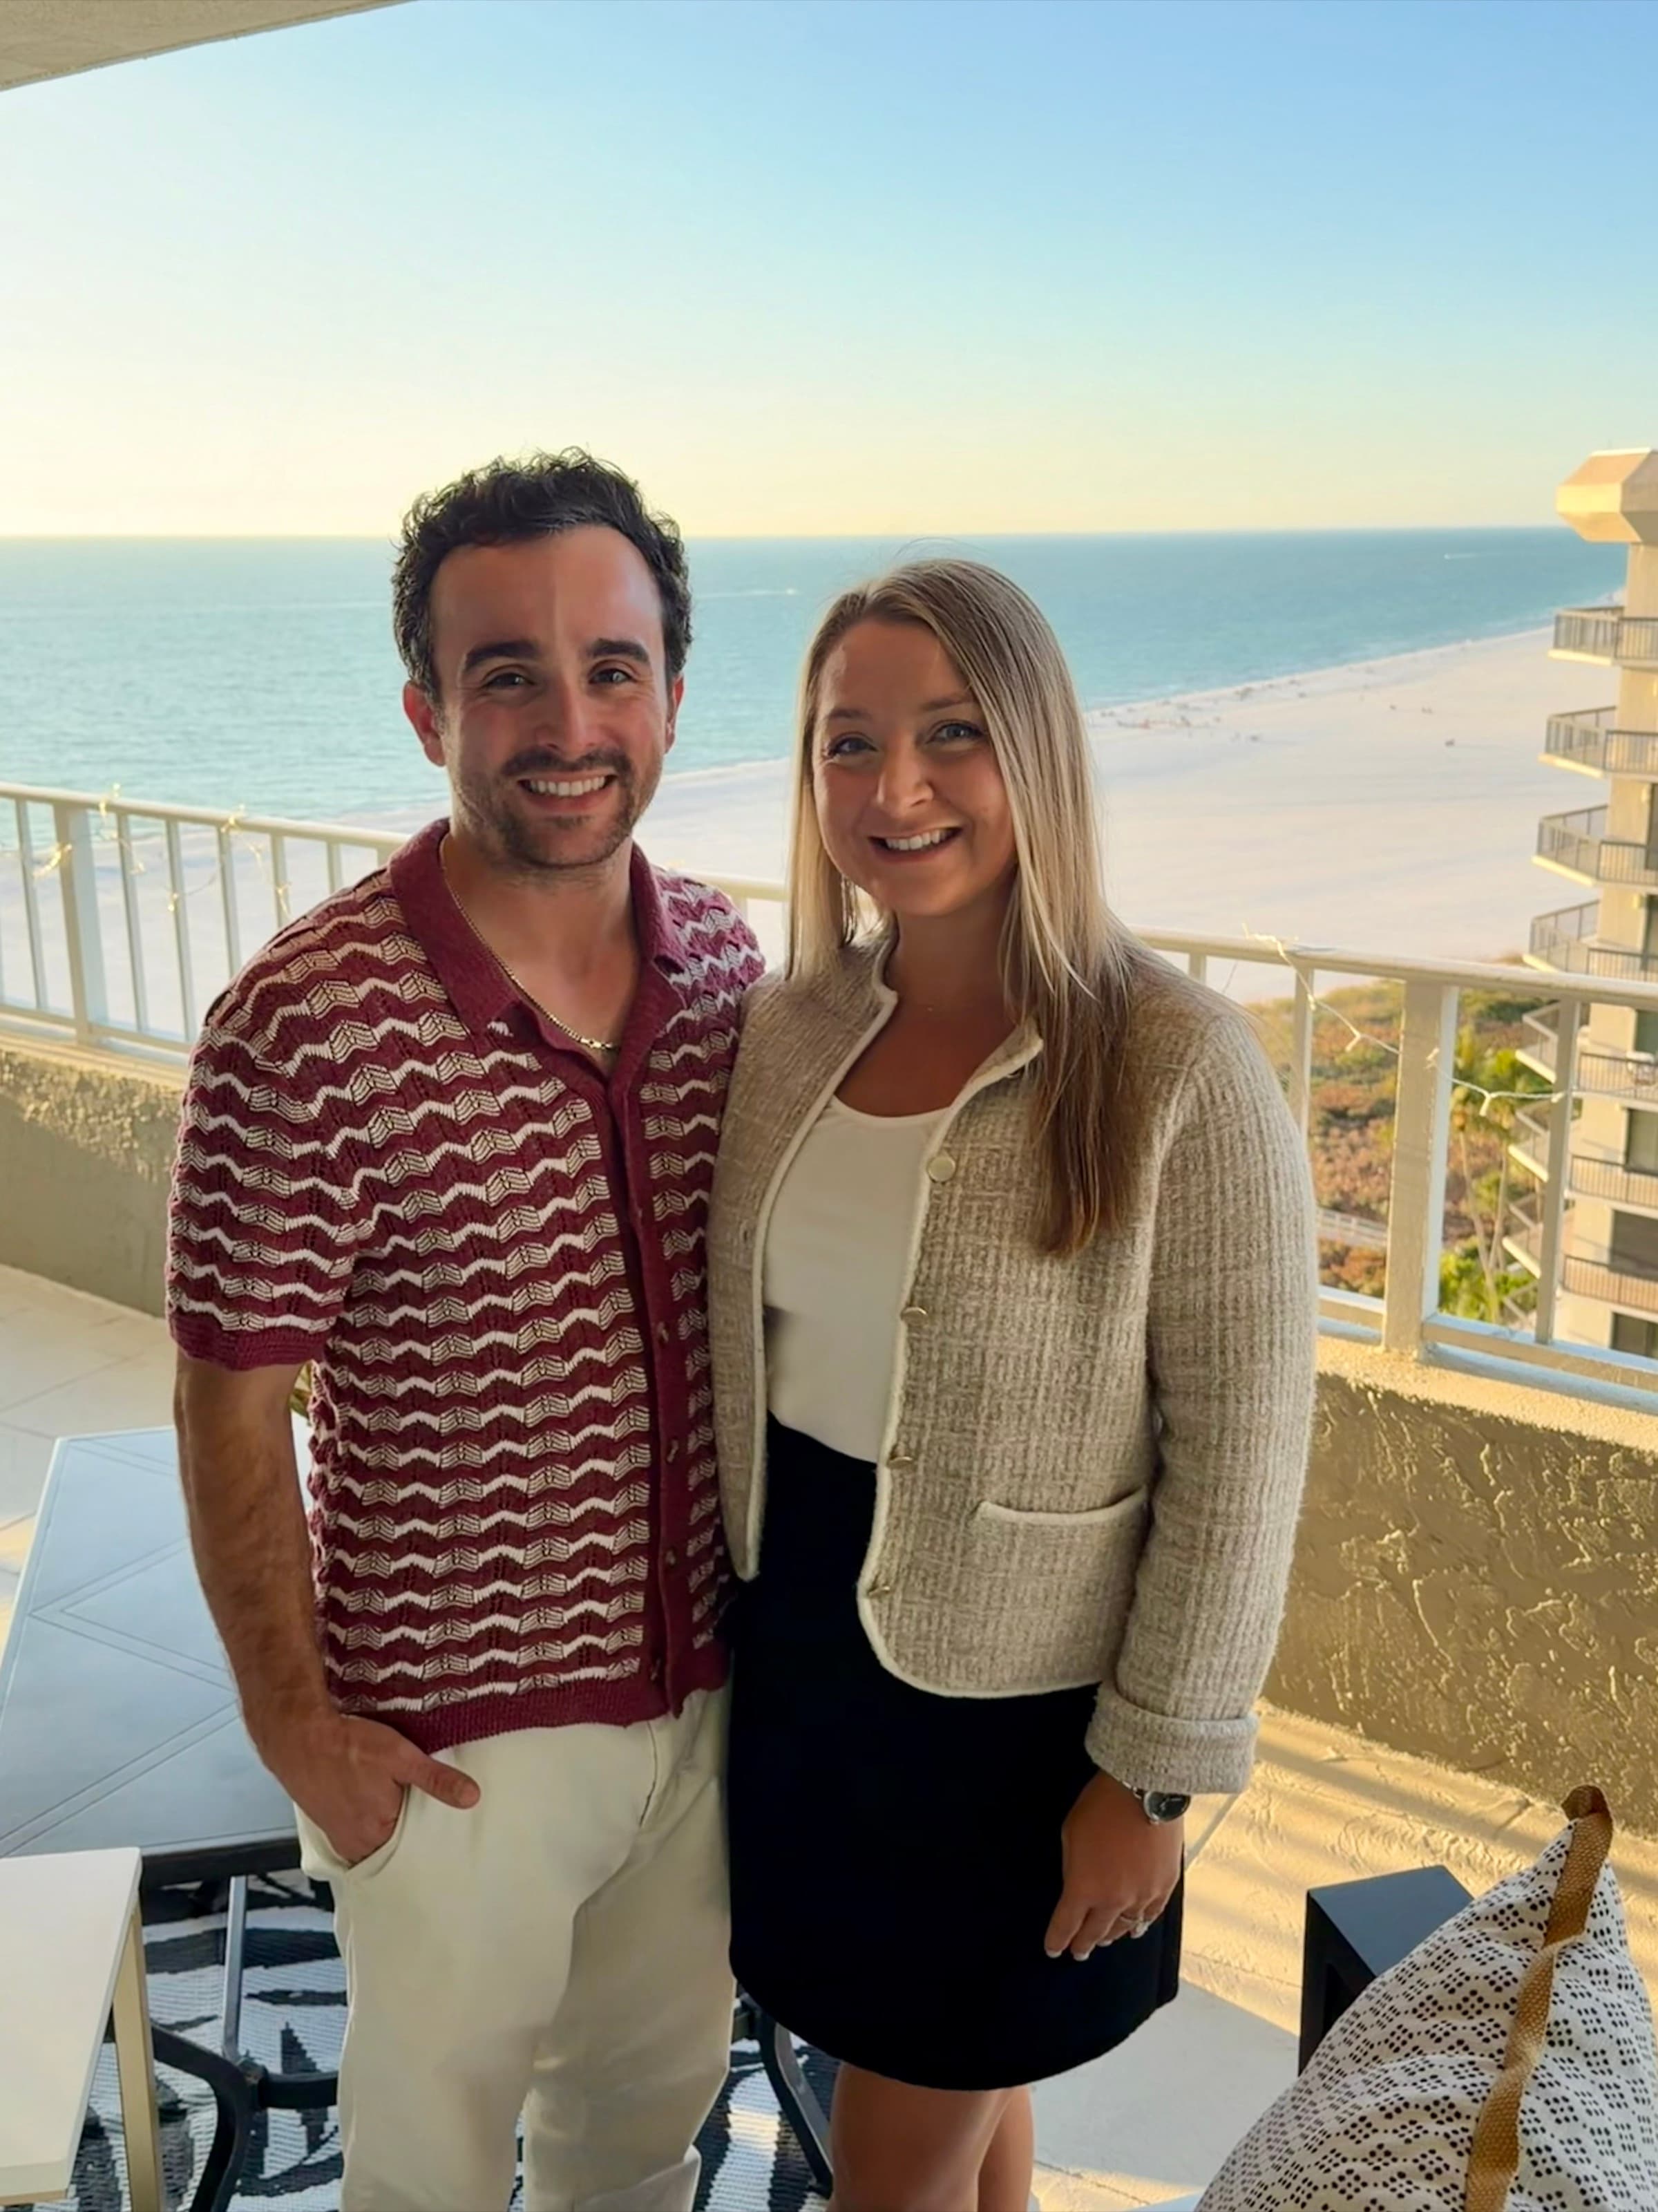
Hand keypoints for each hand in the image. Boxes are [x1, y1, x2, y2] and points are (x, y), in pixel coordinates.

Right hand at [262, 1710, 480, 1868]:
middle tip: (427, 1825)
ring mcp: (339, 1836)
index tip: (445, 1836)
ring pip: (371, 1842)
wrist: (299, 1737)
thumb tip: (472, 1798)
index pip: (414, 1851)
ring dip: (385, 1832)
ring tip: (402, 1815)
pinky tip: (373, 1808)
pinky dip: (366, 1826)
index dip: (428, 1840)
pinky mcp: (327, 1823)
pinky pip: (354, 1834)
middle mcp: (356, 1844)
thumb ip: (436, 1780)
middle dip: (408, 1839)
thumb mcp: (401, 1757)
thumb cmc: (349, 1747)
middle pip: (391, 1850)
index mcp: (379, 1834)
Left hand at [1044, 1770, 1182, 1961]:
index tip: (1053, 1949)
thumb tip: (1078, 1884)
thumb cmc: (1101, 1806)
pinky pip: (1151, 1915)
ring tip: (1103, 1941)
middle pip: (1095, 1932)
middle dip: (1083, 1943)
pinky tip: (1135, 1929)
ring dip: (1111, 1935)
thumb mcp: (1070, 1834)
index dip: (1057, 1939)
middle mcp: (1113, 1899)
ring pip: (1124, 1927)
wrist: (1144, 1791)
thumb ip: (1073, 1867)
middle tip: (1078, 1952)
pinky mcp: (1164, 1886)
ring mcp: (1142, 1896)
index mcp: (1084, 1888)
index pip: (1066, 1925)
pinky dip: (1141, 1924)